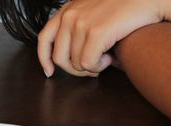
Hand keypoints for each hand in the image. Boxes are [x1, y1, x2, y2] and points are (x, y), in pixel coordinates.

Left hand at [37, 0, 163, 76]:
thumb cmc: (126, 8)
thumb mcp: (94, 12)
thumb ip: (79, 26)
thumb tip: (73, 57)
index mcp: (68, 10)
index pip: (45, 38)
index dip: (45, 59)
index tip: (50, 72)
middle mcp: (70, 16)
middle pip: (60, 58)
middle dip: (76, 69)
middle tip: (93, 67)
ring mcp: (81, 24)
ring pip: (76, 64)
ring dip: (92, 67)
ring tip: (106, 57)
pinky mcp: (95, 32)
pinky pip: (88, 64)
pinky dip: (100, 66)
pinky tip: (110, 57)